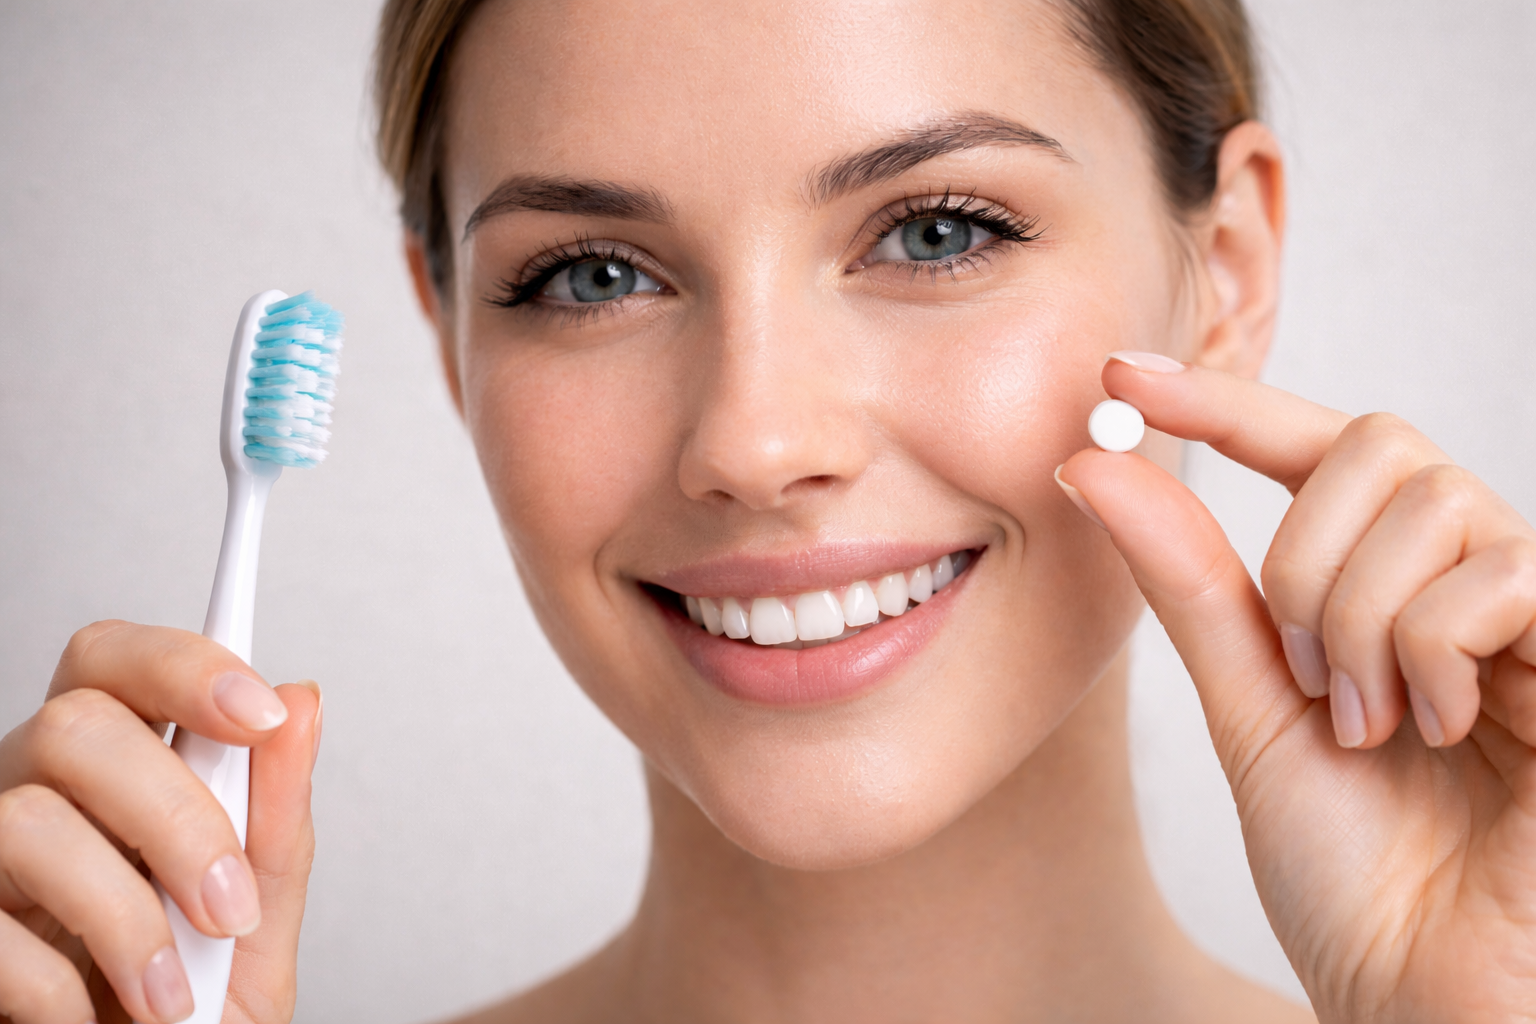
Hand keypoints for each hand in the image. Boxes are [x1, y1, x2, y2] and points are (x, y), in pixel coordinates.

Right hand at [0, 621, 319, 1023]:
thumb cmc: (197, 1000)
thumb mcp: (260, 909)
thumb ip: (277, 811)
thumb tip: (302, 701)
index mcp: (115, 767)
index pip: (120, 661)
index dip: (186, 666)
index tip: (261, 714)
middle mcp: (37, 792)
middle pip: (75, 724)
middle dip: (176, 818)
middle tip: (230, 907)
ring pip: (27, 819)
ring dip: (125, 916)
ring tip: (171, 995)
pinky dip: (59, 987)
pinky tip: (93, 1015)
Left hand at [1058, 354, 1535, 1022]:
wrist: (1422, 992)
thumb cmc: (1352, 870)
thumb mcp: (1248, 707)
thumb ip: (1189, 583)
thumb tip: (1093, 463)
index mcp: (1386, 587)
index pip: (1312, 448)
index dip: (1221, 400)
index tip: (1121, 376)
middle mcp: (1468, 579)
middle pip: (1378, 444)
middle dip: (1306, 557)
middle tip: (1305, 676)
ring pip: (1432, 501)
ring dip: (1358, 619)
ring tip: (1368, 723)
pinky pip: (1499, 574)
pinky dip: (1428, 649)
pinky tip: (1434, 727)